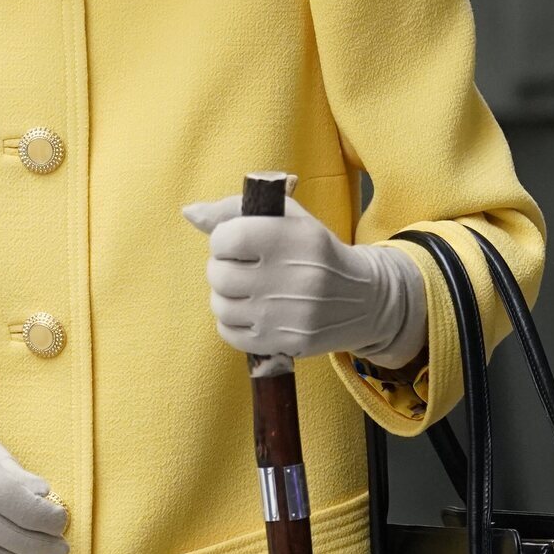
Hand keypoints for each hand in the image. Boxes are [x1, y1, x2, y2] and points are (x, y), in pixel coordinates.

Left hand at [182, 194, 426, 366]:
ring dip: (226, 296)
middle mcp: (291, 277)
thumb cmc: (315, 250)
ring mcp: (287, 315)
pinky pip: (230, 334)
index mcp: (292, 237)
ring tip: (247, 289)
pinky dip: (232, 323)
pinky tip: (252, 311)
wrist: (363, 299)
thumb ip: (235, 210)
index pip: (226, 237)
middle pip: (218, 275)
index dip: (222, 239)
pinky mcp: (285, 343)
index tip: (236, 241)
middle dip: (222, 268)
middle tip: (241, 267)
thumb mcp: (287, 217)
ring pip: (220, 306)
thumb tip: (189, 213)